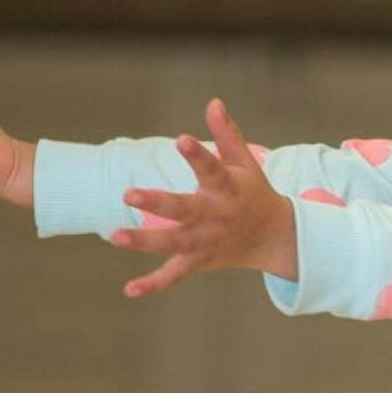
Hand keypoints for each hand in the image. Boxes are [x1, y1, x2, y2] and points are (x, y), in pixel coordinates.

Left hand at [110, 99, 299, 295]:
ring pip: (174, 243)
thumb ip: (227, 135)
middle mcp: (216, 216)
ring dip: (145, 242)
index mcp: (228, 188)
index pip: (213, 169)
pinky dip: (153, 284)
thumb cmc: (254, 193)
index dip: (198, 155)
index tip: (182, 140)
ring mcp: (207, 241)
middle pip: (185, 209)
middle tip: (129, 194)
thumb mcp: (247, 164)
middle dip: (158, 203)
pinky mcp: (200, 261)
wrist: (276, 239)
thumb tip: (213, 102)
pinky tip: (129, 290)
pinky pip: (175, 275)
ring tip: (115, 236)